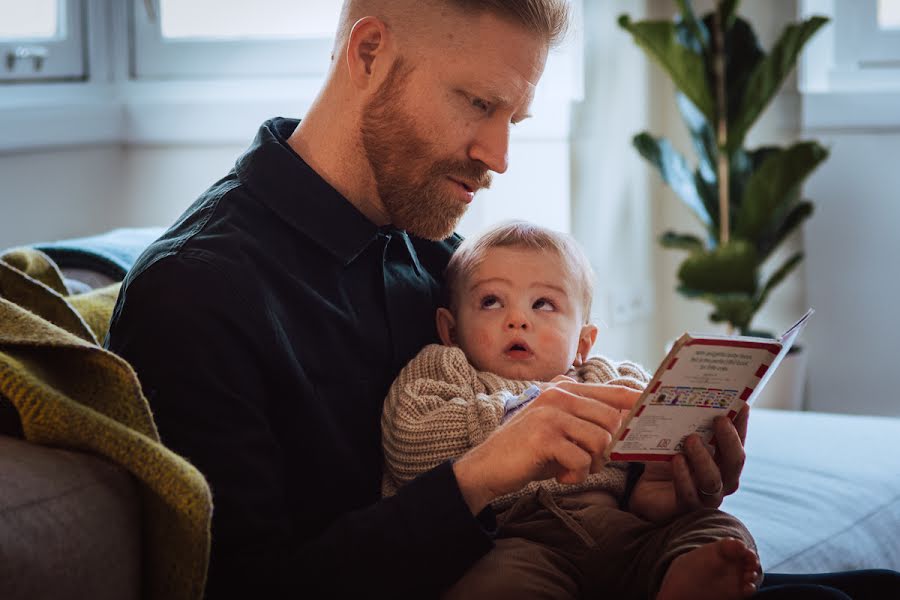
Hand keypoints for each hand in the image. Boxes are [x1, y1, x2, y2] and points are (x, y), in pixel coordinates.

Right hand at [453, 382, 639, 513]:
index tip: (657, 406)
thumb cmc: (528, 451)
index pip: (614, 391)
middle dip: (608, 449)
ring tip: (571, 468)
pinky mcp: (544, 436)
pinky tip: (560, 476)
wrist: (488, 467)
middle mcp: (559, 394)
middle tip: (588, 462)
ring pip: (600, 442)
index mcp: (564, 389)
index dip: (639, 400)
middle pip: (612, 421)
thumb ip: (586, 421)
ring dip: (591, 464)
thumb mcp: (559, 429)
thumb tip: (625, 426)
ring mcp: (551, 413)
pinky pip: (582, 460)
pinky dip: (575, 476)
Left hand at [628, 405, 748, 521]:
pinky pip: (689, 494)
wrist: (642, 487)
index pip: (738, 441)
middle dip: (728, 439)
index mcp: (723, 459)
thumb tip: (689, 392)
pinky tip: (676, 460)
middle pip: (735, 462)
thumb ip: (686, 420)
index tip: (742, 404)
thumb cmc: (664, 457)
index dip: (742, 424)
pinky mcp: (686, 508)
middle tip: (718, 419)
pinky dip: (683, 476)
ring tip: (690, 439)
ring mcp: (706, 496)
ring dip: (703, 458)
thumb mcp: (675, 436)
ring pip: (714, 480)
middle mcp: (721, 479)